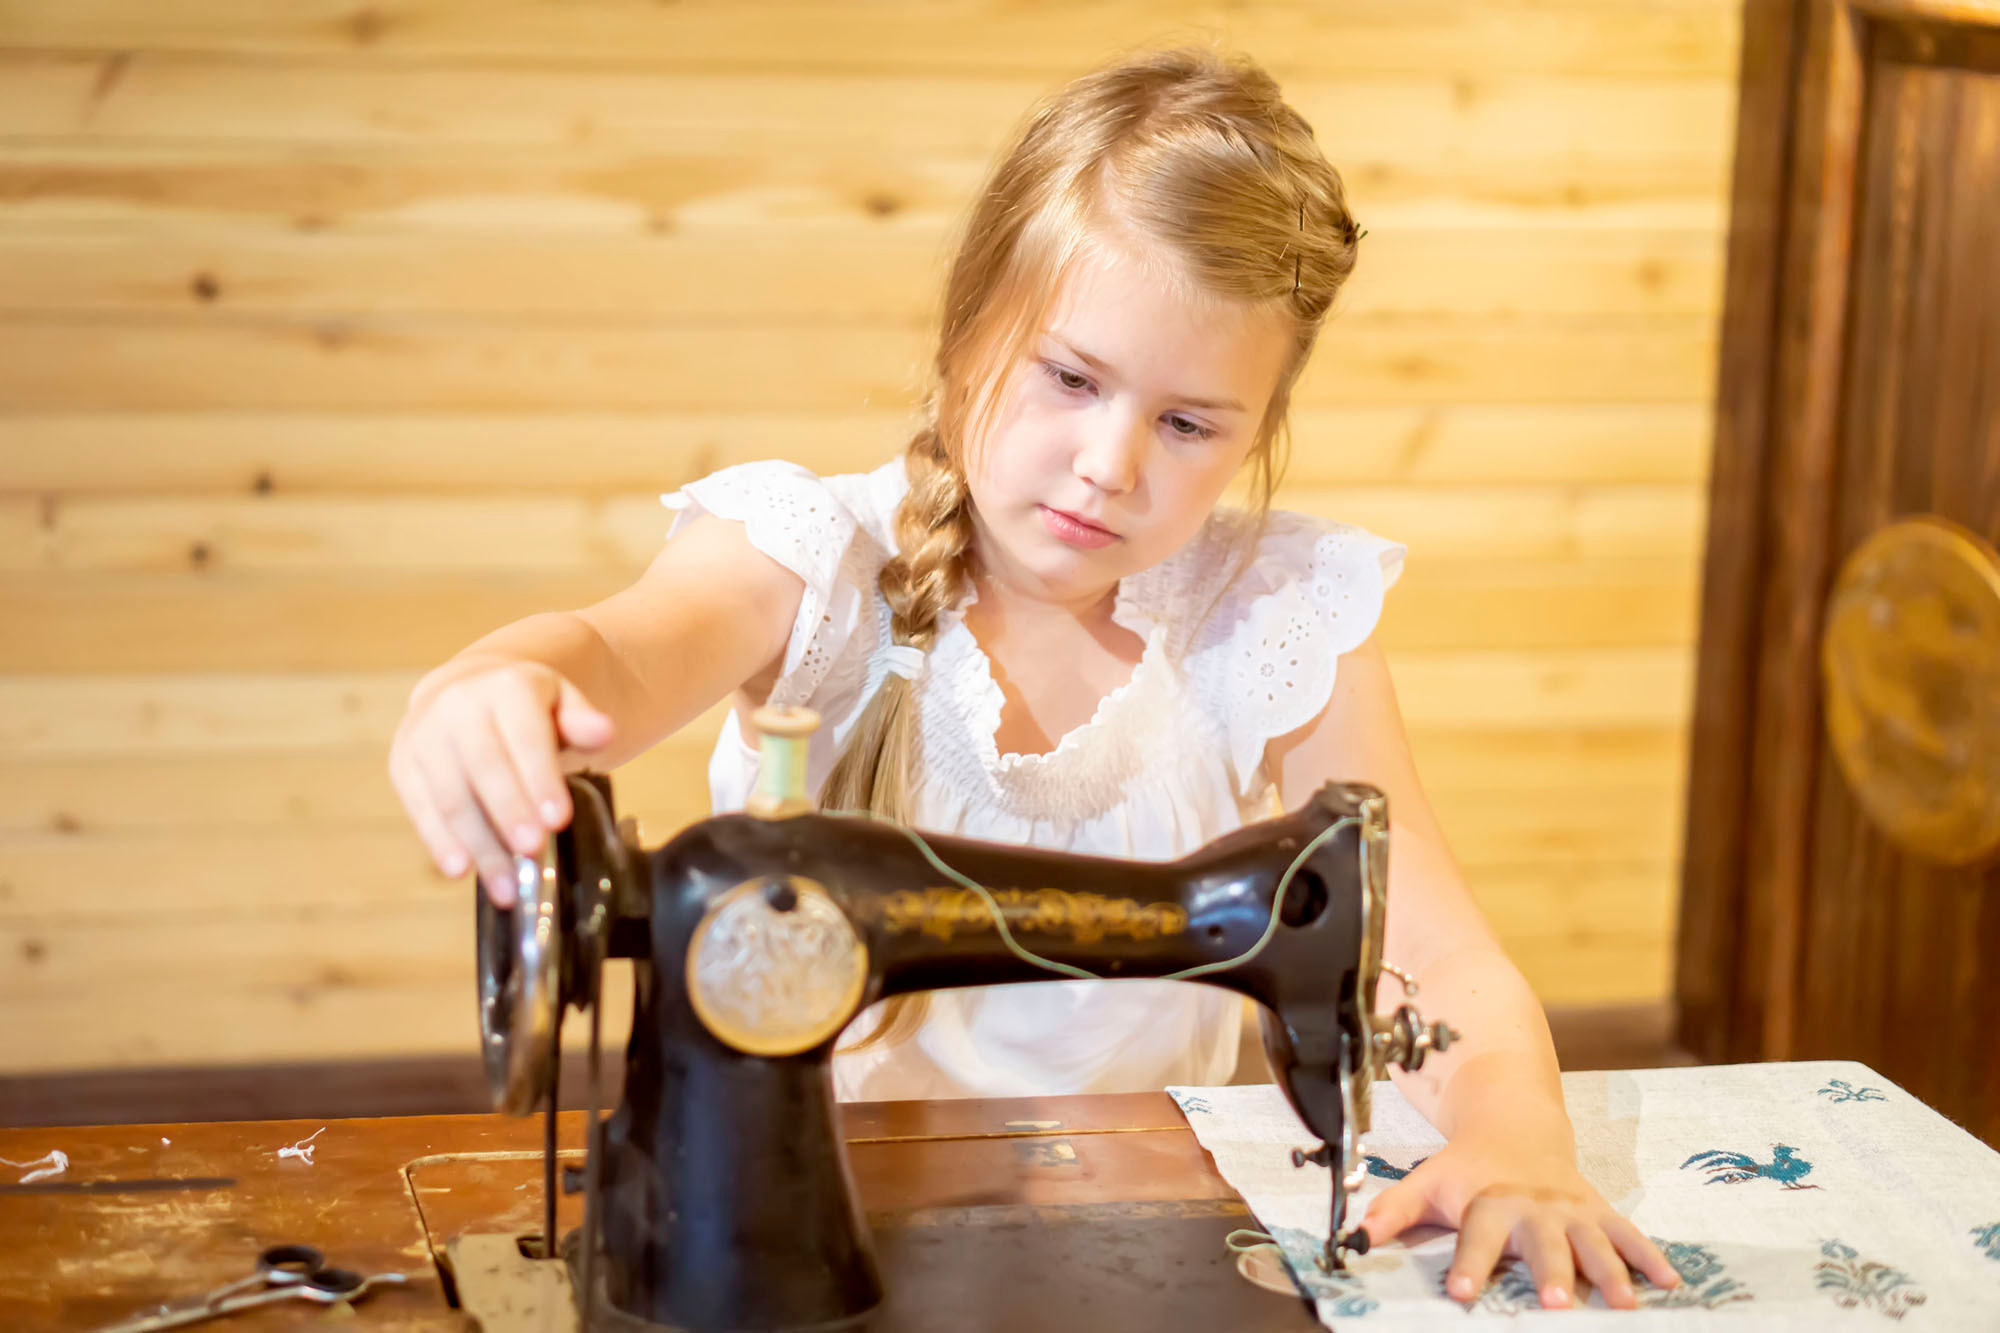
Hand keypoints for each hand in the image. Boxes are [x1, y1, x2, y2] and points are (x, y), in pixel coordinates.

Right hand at [388, 659, 615, 904]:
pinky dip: (440, 843)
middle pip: (484, 765)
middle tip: (533, 851)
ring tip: (506, 885)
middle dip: (509, 812)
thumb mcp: (561, 703)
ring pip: (451, 795)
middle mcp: (457, 705)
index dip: (539, 778)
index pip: (524, 735)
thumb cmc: (525, 709)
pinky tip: (461, 871)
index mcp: (505, 687)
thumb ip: (582, 721)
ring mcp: (424, 736)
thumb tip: (604, 732)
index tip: (558, 820)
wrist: (465, 692)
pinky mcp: (403, 765)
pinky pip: (421, 809)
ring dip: (479, 843)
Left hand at [1358, 1134, 1679, 1309]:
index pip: (1476, 1235)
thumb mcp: (1426, 1182)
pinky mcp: (1598, 1212)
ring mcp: (1571, 1210)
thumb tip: (1355, 1239)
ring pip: (1593, 1241)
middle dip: (1552, 1273)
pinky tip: (1672, 1283)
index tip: (1462, 1294)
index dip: (1470, 1264)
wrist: (1514, 1124)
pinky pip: (1628, 1234)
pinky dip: (1650, 1256)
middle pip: (1543, 1242)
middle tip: (1557, 1305)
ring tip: (1626, 1304)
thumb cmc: (1466, 1168)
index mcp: (1488, 1202)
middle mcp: (1533, 1207)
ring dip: (1610, 1271)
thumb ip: (1393, 1210)